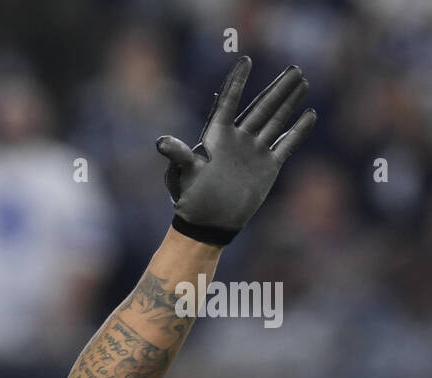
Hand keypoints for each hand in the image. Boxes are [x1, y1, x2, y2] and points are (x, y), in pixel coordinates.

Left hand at [156, 57, 315, 245]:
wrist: (207, 224)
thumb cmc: (190, 199)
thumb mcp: (181, 176)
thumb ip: (177, 156)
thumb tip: (161, 142)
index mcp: (217, 137)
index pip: (228, 102)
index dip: (236, 82)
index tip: (245, 60)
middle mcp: (238, 140)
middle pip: (261, 107)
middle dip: (277, 88)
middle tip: (294, 67)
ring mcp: (253, 152)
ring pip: (276, 121)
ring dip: (289, 102)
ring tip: (302, 81)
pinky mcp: (266, 167)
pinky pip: (286, 144)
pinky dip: (298, 131)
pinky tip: (310, 115)